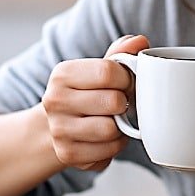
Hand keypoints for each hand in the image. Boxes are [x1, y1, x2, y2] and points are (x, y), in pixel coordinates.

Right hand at [41, 34, 149, 171]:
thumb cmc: (87, 93)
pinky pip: (107, 151)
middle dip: (125, 103)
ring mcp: (58, 129)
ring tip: (114, 120)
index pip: (108, 72)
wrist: (59, 124)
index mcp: (63, 73)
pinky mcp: (67, 154)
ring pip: (111, 129)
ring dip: (121, 127)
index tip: (126, 82)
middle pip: (113, 102)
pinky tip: (107, 138)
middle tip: (121, 103)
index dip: (127, 78)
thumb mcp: (100, 67)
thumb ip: (121, 52)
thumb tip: (140, 41)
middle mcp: (55, 101)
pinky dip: (114, 146)